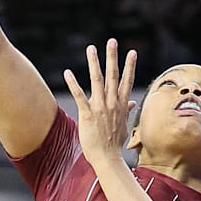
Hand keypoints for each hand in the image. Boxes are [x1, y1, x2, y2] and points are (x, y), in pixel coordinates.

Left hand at [63, 39, 137, 167]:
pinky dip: (73, 84)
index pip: (127, 81)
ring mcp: (100, 108)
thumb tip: (132, 104)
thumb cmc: (114, 144)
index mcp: (121, 105)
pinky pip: (79, 96)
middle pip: (113, 75)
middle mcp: (112, 103)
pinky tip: (68, 72)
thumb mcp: (124, 126)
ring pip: (97, 81)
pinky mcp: (87, 114)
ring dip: (94, 63)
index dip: (130, 66)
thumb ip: (126, 112)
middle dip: (113, 57)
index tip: (132, 52)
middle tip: (112, 41)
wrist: (107, 158)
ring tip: (91, 48)